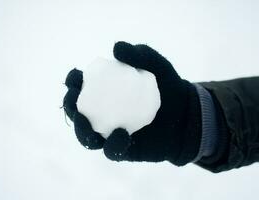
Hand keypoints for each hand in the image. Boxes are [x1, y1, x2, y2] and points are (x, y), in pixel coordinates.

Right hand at [63, 41, 201, 165]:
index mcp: (107, 91)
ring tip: (86, 123)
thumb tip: (116, 48)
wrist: (187, 113)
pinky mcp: (123, 149)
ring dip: (81, 130)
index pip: (82, 86)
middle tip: (74, 101)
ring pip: (88, 136)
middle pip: (78, 112)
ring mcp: (112, 132)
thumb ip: (138, 53)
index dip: (73, 81)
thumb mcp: (157, 65)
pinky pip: (111, 151)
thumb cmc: (169, 86)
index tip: (75, 76)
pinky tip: (122, 134)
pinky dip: (112, 145)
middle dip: (70, 105)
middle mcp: (105, 112)